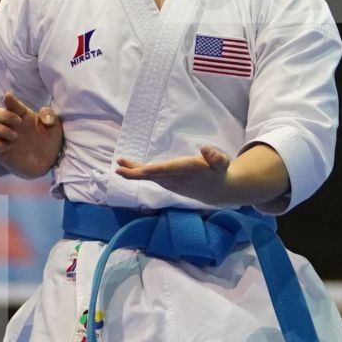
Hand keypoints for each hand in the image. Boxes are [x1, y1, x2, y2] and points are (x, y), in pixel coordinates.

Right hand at [0, 92, 61, 178]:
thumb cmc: (50, 142)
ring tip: (15, 136)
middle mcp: (11, 125)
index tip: (8, 96)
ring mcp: (5, 138)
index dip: (9, 100)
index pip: (12, 104)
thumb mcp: (55, 127)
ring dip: (2, 129)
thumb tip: (44, 117)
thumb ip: (50, 116)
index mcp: (22, 115)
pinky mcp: (1, 152)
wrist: (49, 164)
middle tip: (18, 122)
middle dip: (5, 115)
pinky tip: (7, 146)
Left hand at [115, 144, 240, 206]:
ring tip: (120, 164)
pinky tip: (129, 168)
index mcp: (187, 171)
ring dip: (133, 172)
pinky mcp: (168, 183)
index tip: (142, 169)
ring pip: (149, 177)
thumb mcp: (222, 163)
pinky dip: (139, 173)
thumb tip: (206, 149)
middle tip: (119, 168)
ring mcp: (170, 182)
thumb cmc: (219, 173)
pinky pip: (151, 177)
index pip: (168, 171)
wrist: (218, 192)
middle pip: (153, 176)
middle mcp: (175, 179)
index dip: (155, 170)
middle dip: (135, 173)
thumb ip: (215, 157)